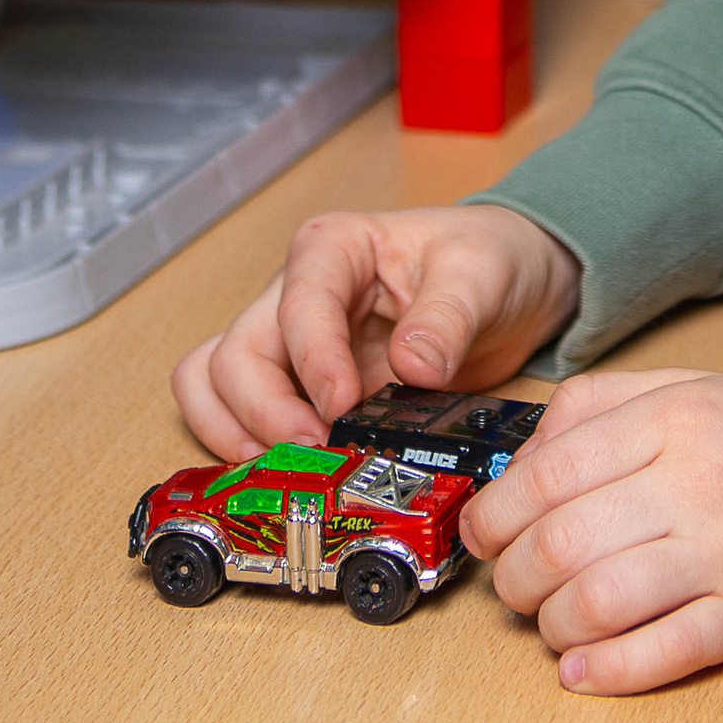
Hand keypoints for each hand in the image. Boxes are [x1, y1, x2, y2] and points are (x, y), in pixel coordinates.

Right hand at [171, 202, 580, 458]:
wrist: (509, 284)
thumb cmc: (487, 259)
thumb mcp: (481, 275)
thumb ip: (448, 317)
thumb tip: (414, 366)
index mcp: (334, 249)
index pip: (298, 304)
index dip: (313, 360)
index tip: (342, 405)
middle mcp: (295, 293)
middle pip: (236, 353)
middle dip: (264, 411)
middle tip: (315, 453)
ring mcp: (290, 344)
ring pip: (213, 383)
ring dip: (234, 431)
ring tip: (287, 469)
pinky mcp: (298, 387)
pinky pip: (236, 413)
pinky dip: (244, 445)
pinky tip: (285, 472)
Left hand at [463, 367, 722, 693]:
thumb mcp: (688, 388)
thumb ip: (600, 406)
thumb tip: (521, 457)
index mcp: (676, 418)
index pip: (550, 471)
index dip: (495, 512)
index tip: (483, 533)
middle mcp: (698, 482)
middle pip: (562, 542)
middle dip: (513, 577)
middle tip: (514, 585)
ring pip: (601, 602)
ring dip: (553, 626)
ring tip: (554, 623)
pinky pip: (662, 654)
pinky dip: (607, 672)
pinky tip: (583, 670)